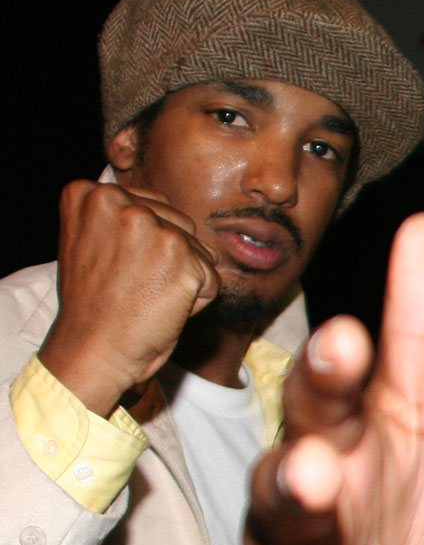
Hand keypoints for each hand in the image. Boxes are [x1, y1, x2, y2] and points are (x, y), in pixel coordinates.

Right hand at [38, 180, 220, 415]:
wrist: (92, 350)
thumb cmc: (96, 305)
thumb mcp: (92, 244)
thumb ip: (121, 219)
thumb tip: (166, 212)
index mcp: (90, 194)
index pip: (155, 207)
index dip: (146, 246)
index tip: (117, 268)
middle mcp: (118, 202)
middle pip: (181, 226)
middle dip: (170, 260)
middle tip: (133, 286)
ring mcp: (151, 228)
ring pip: (200, 251)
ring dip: (185, 278)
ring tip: (147, 297)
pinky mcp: (182, 258)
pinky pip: (212, 279)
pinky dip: (197, 301)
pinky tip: (163, 309)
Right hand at [234, 213, 423, 544]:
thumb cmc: (369, 513)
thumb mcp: (405, 425)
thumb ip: (417, 340)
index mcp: (323, 458)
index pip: (318, 411)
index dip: (329, 380)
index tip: (345, 340)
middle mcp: (296, 532)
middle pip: (284, 506)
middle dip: (297, 488)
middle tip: (315, 473)